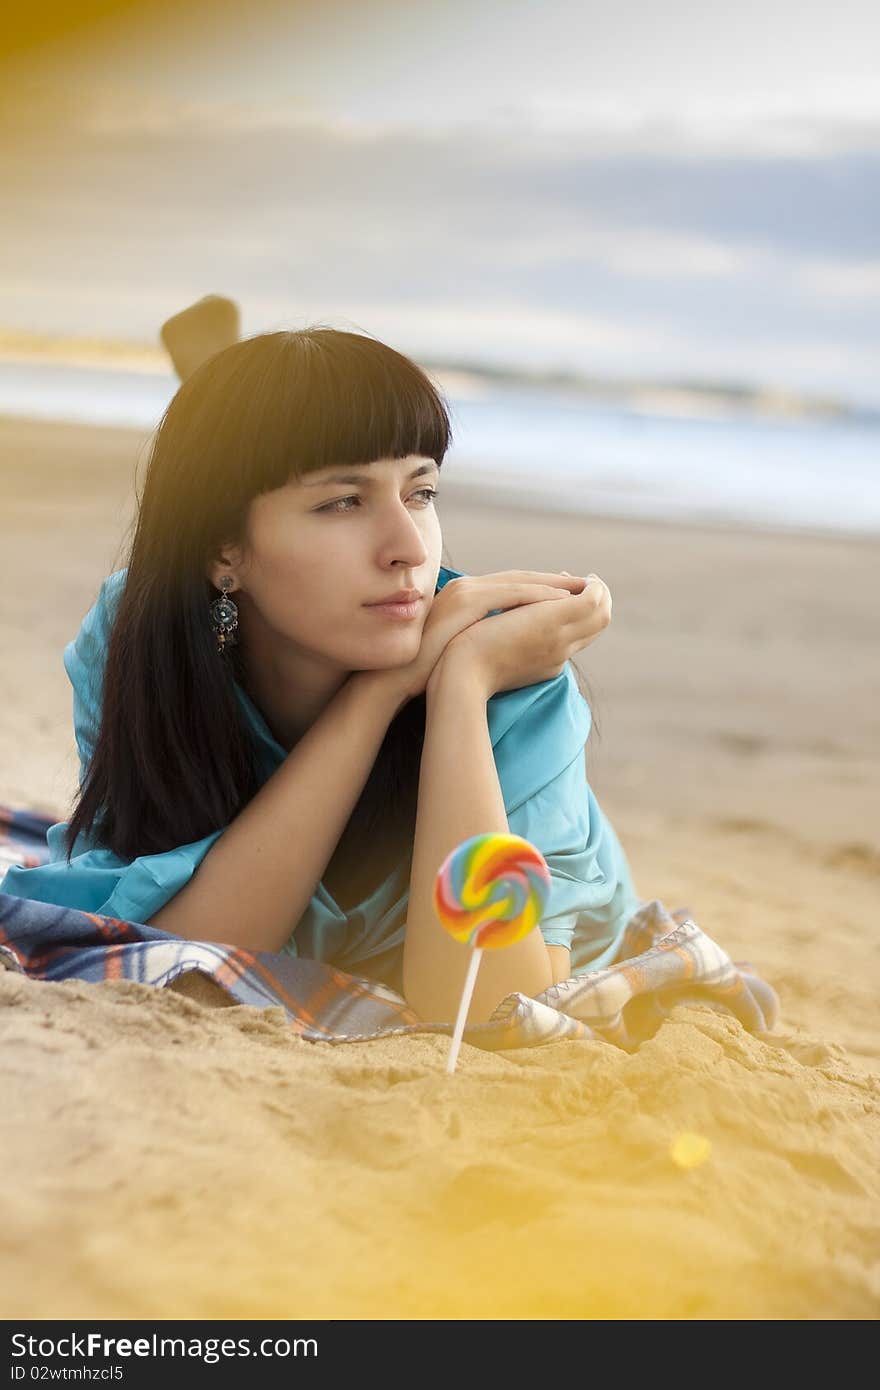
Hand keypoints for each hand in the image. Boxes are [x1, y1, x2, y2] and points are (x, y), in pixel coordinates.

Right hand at [376, 570, 588, 703]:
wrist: (395, 679)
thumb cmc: (425, 671)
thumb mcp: (459, 647)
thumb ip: (482, 637)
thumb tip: (510, 646)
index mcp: (466, 596)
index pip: (514, 586)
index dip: (546, 588)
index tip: (571, 593)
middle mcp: (467, 587)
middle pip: (523, 578)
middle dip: (559, 582)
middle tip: (589, 585)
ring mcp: (465, 592)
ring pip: (522, 581)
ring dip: (557, 585)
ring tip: (586, 591)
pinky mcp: (466, 602)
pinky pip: (511, 594)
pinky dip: (539, 597)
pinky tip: (562, 603)